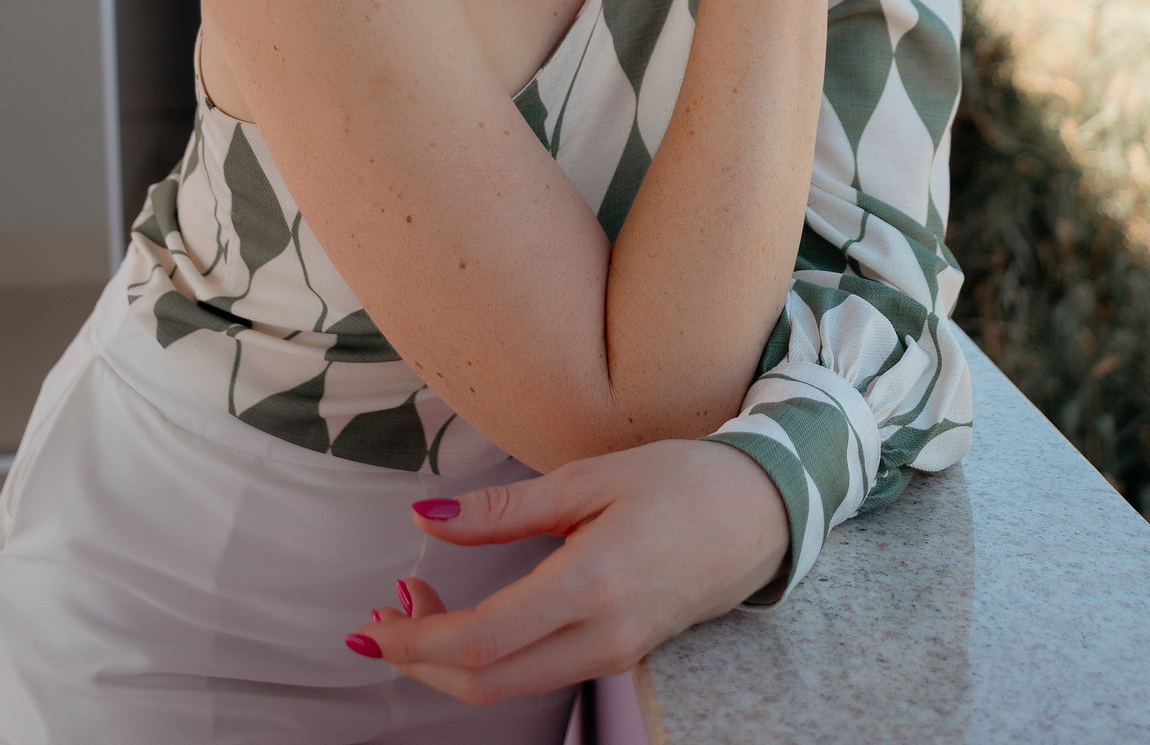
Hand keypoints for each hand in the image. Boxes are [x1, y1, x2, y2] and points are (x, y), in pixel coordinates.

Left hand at [345, 439, 788, 706]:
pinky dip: (487, 659)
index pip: (480, 642)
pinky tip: (466, 619)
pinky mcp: (618, 656)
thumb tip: (426, 518)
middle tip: (381, 612)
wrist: (762, 511)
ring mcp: (613, 656)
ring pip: (508, 688)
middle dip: (419, 658)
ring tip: (416, 606)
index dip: (415, 639)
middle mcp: (601, 637)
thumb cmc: (680, 481)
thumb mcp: (588, 478)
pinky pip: (537, 675)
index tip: (372, 616)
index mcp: (591, 585)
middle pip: (484, 683)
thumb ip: (505, 508)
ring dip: (448, 662)